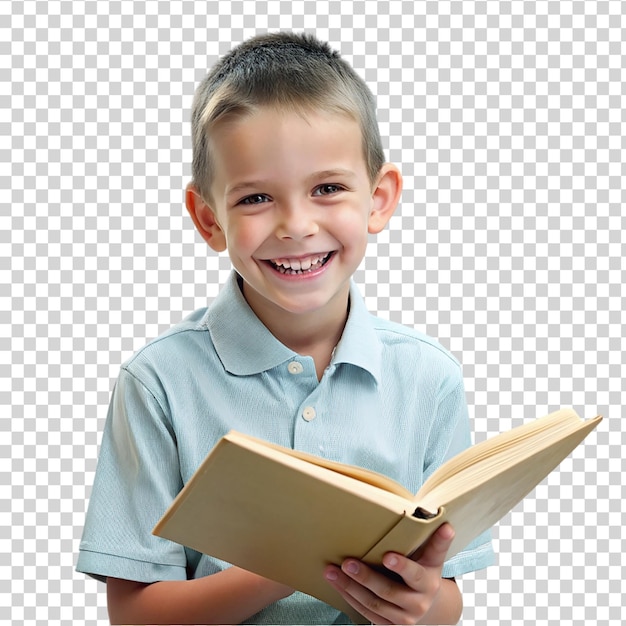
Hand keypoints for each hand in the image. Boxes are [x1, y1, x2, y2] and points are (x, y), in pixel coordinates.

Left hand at [323, 523, 457, 624]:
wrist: (429, 608)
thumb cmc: (426, 572)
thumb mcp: (433, 559)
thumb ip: (437, 543)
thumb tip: (445, 523)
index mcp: (428, 583)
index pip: (415, 574)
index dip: (402, 566)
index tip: (387, 556)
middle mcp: (417, 604)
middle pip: (388, 591)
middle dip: (366, 577)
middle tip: (347, 562)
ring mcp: (403, 619)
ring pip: (372, 604)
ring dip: (349, 587)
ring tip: (331, 571)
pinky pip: (366, 613)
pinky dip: (349, 597)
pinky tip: (336, 584)